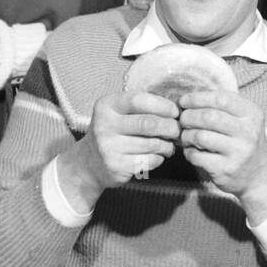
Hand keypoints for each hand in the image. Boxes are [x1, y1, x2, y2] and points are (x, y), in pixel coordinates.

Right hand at [61, 91, 180, 202]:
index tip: (175, 112)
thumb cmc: (113, 132)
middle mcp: (104, 125)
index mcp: (106, 106)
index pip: (139, 100)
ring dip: (167, 145)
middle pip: (148, 123)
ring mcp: (108, 147)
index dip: (162, 105)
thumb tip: (176, 110)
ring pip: (151, 144)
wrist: (89, 163)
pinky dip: (159, 158)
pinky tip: (158, 156)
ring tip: (170, 145)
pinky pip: (149, 160)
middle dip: (170, 127)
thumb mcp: (118, 113)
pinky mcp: (116, 167)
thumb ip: (141, 108)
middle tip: (177, 130)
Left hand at [177, 89, 266, 219]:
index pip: (220, 98)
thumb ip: (222, 106)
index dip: (197, 98)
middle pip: (208, 117)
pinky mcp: (226, 169)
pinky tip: (191, 151)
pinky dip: (189, 152)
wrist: (259, 175)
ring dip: (186, 135)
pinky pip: (197, 156)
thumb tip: (189, 99)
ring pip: (200, 136)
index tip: (184, 101)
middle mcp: (248, 132)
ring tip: (186, 136)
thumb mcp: (243, 119)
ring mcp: (238, 152)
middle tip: (182, 119)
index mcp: (252, 113)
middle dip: (188, 116)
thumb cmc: (244, 141)